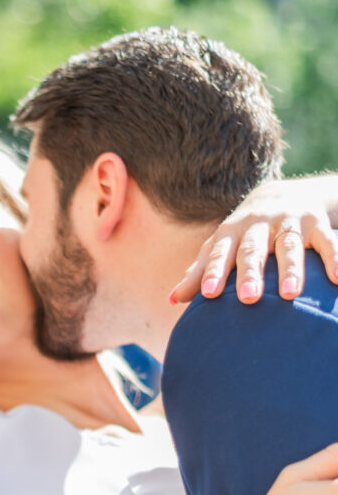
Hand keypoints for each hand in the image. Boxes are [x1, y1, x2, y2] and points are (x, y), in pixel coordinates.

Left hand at [169, 177, 337, 304]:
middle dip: (250, 272)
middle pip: (253, 249)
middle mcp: (259, 225)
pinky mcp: (317, 223)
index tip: (209, 294)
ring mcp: (289, 223)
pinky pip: (328, 242)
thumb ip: (199, 272)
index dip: (214, 272)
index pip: (220, 253)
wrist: (284, 194)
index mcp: (232, 232)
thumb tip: (172, 300)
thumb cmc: (245, 233)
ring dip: (290, 269)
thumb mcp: (222, 246)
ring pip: (289, 246)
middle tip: (248, 298)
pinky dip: (335, 259)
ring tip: (290, 294)